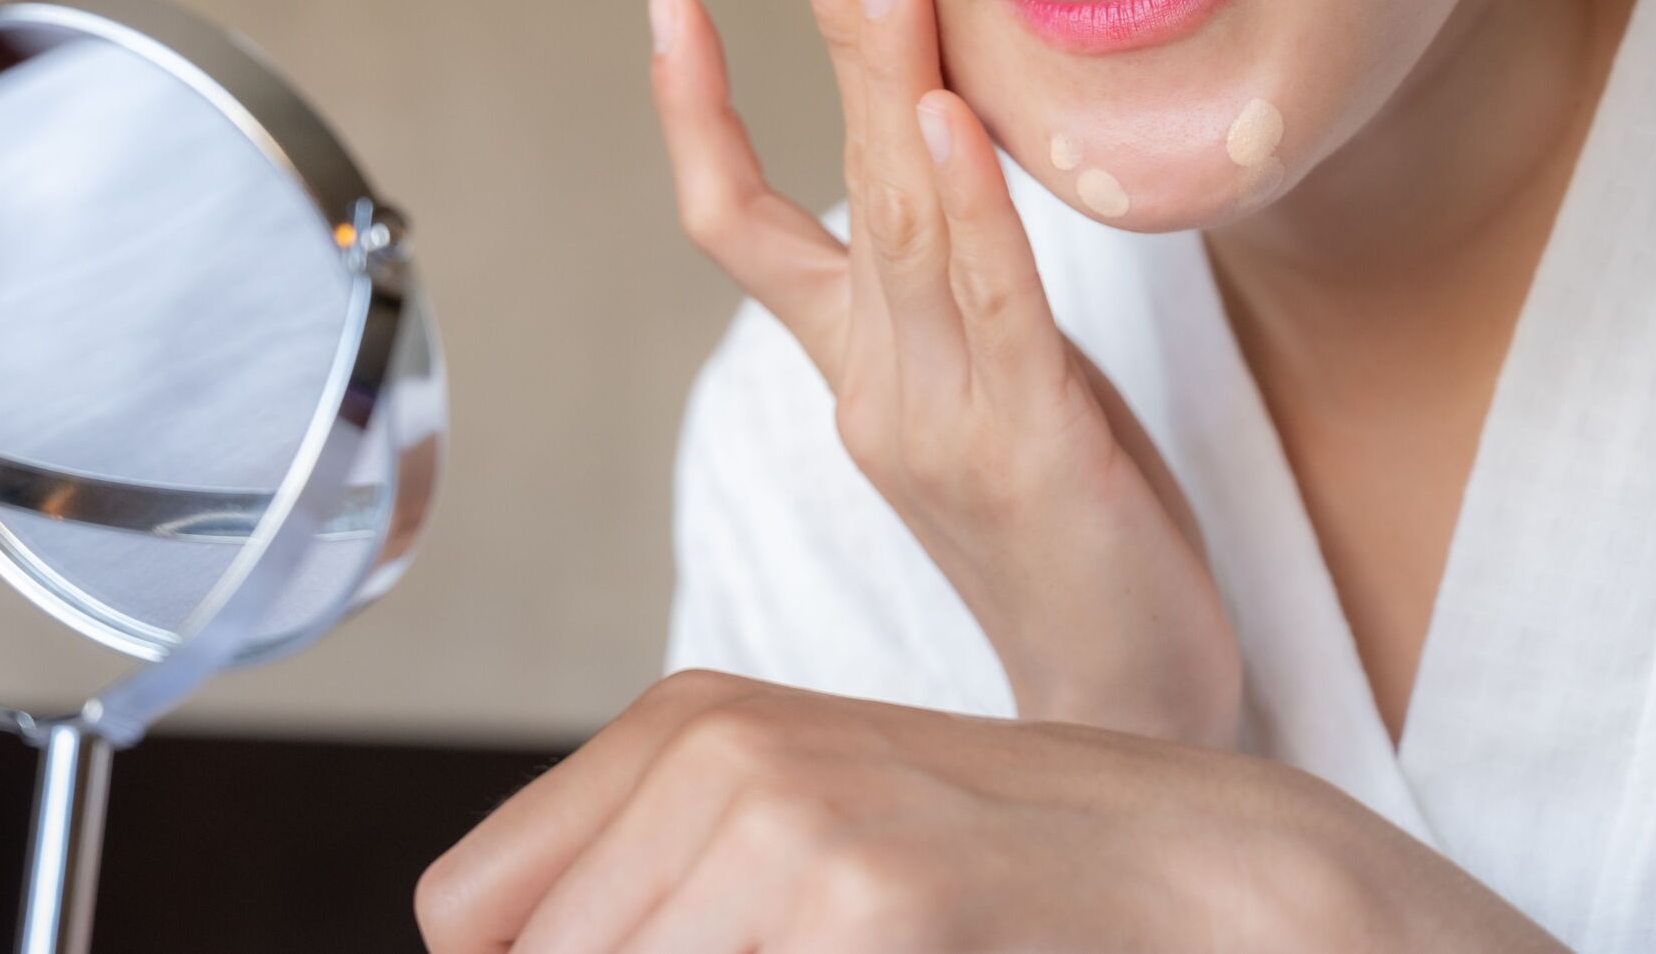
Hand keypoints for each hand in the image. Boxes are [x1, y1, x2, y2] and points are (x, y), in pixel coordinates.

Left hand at [417, 672, 1562, 952]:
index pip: (467, 913)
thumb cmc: (982, 859)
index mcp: (677, 724)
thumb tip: (476, 953)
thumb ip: (637, 895)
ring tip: (844, 951)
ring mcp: (785, 813)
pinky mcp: (864, 892)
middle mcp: (710, 747)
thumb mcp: (785, 837)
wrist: (1188, 857)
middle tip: (783, 952)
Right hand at [647, 0, 1238, 747]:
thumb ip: (954, 287)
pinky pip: (994, 306)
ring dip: (887, 83)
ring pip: (907, 225)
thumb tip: (942, 150)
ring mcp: (945, 424)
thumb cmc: (1073, 538)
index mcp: (859, 374)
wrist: (1128, 710)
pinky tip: (944, 115)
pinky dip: (968, 204)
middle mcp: (878, 390)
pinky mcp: (1033, 452)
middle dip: (832, 44)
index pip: (739, 230)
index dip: (695, 117)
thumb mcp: (995, 392)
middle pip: (836, 189)